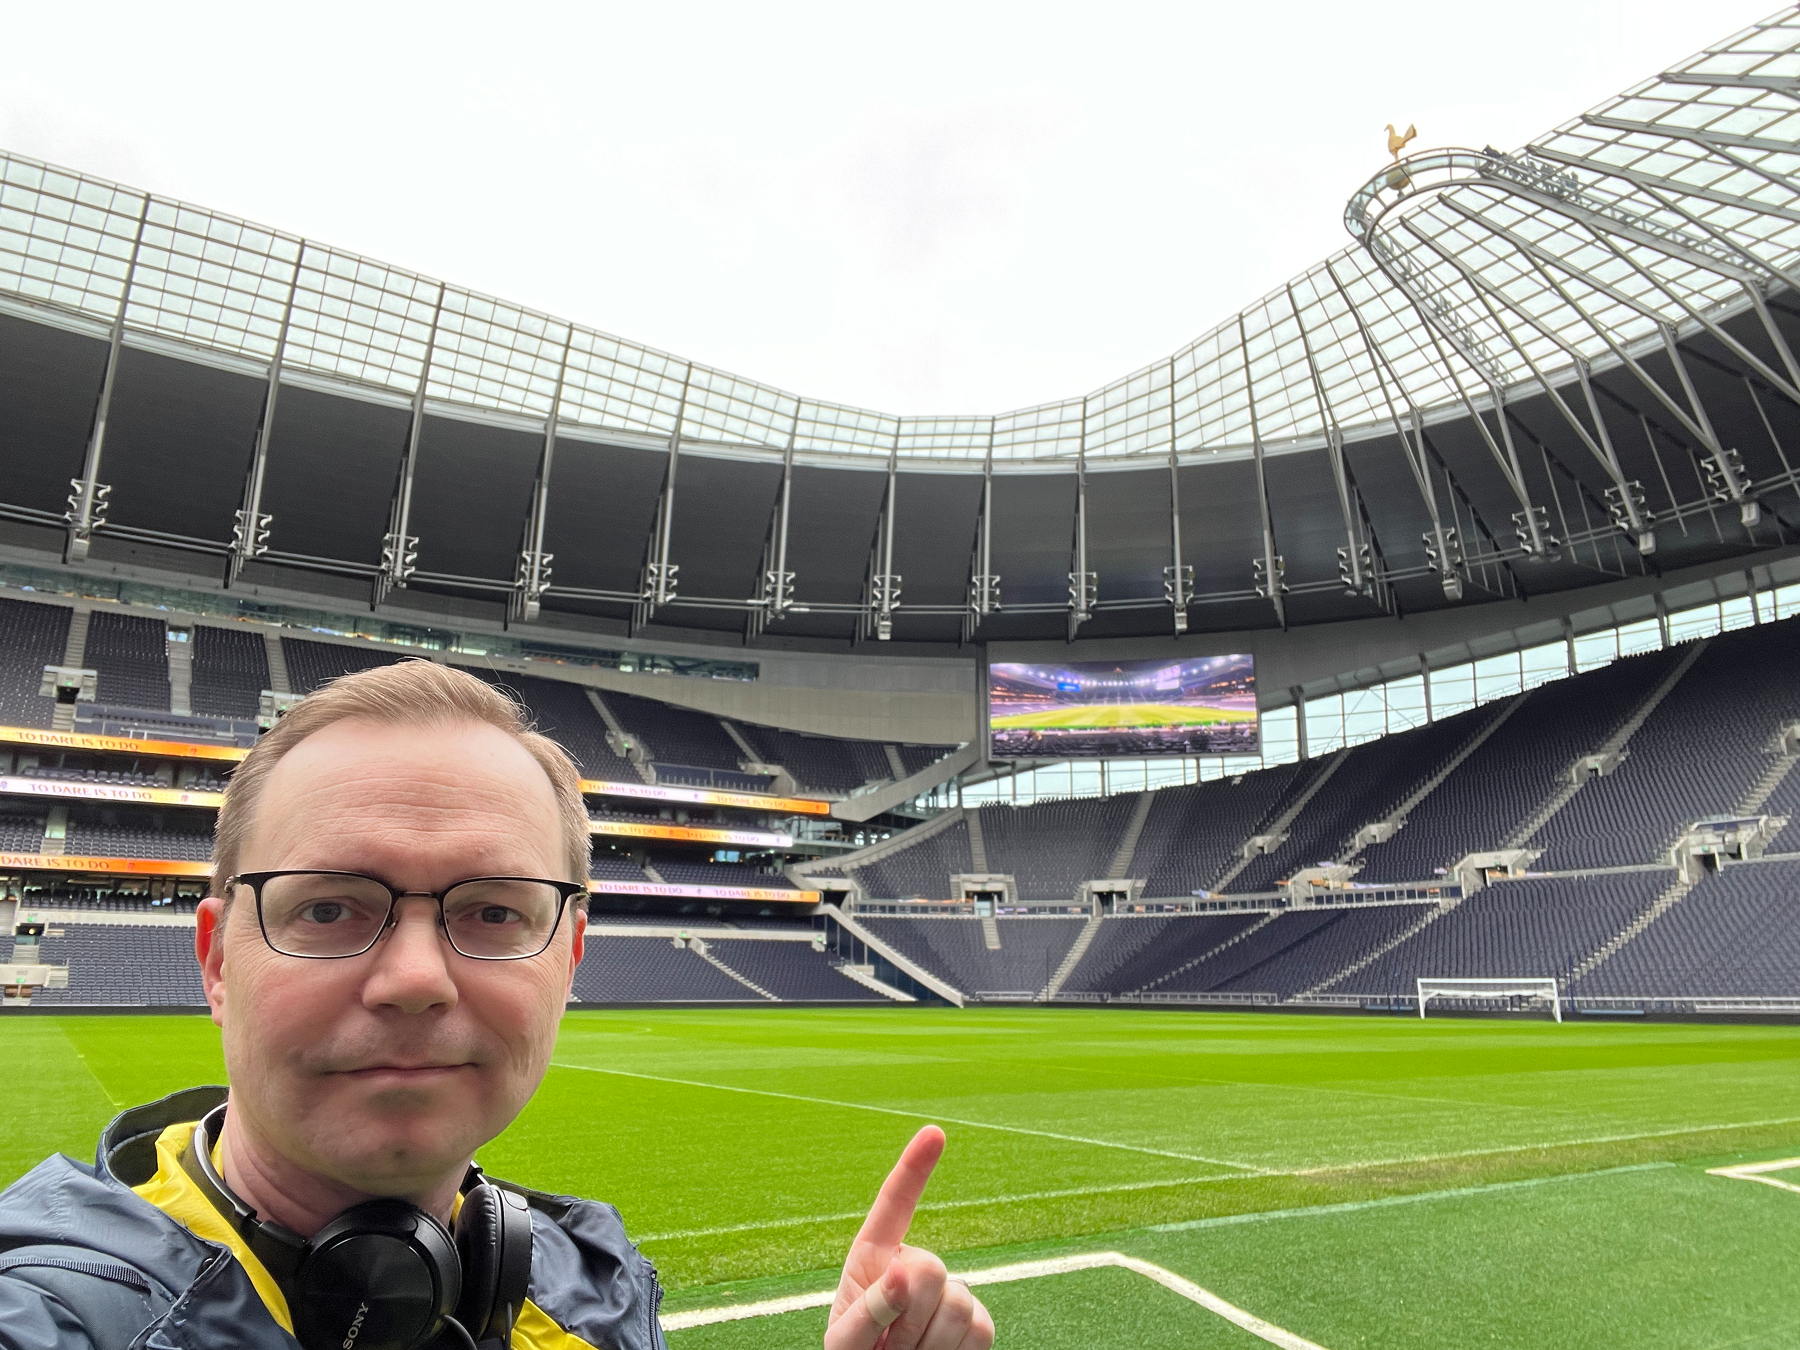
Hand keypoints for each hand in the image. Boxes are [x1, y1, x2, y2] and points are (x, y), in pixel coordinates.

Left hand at [824, 1126, 994, 1349]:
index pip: (894, 1204)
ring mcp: (950, 1292)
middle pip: (931, 1268)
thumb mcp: (846, 1341)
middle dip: (908, 1315)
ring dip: (927, 1342)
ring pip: (958, 1302)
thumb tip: (904, 1269)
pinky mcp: (978, 1322)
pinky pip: (980, 1329)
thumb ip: (870, 1308)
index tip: (935, 1133)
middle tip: (889, 1348)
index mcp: (874, 1257)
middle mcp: (915, 1266)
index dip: (915, 1168)